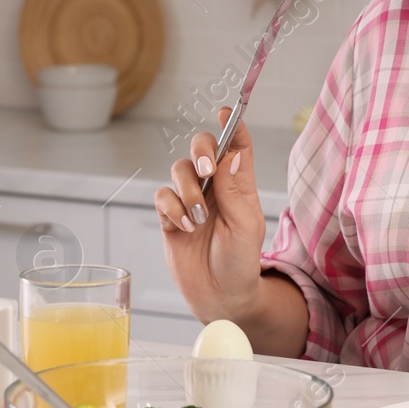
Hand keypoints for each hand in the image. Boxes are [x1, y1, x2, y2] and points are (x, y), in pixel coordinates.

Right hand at [153, 108, 268, 321]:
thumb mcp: (246, 225)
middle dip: (201, 150)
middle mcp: (214, 187)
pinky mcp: (170, 216)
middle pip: (202, 148)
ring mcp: (190, 200)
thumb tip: (230, 155)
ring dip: (187, 190)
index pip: (237, 145)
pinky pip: (162, 196)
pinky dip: (172, 208)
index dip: (232, 125)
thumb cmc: (240, 261)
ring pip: (178, 170)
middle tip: (206, 169)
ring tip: (198, 217)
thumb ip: (234, 190)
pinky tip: (184, 226)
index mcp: (239, 184)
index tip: (227, 112)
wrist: (220, 295)